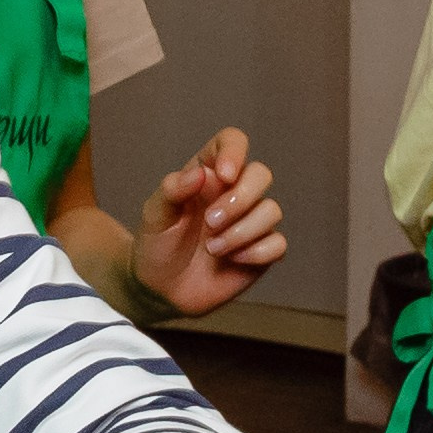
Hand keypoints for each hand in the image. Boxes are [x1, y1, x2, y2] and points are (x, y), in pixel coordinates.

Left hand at [129, 128, 285, 317]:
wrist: (161, 290)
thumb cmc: (157, 245)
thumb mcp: (154, 215)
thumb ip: (172, 190)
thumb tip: (201, 174)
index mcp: (207, 174)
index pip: (231, 142)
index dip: (234, 151)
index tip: (224, 175)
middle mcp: (233, 193)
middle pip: (261, 174)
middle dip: (240, 199)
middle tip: (211, 222)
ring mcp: (250, 221)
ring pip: (271, 210)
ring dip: (242, 231)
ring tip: (212, 249)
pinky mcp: (261, 250)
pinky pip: (278, 243)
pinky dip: (256, 252)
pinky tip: (231, 260)